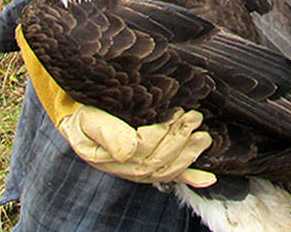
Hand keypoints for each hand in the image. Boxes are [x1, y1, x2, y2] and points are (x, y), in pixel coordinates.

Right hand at [16, 25, 215, 186]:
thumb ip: (105, 132)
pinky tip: (208, 179)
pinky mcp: (150, 166)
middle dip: (179, 140)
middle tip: (194, 118)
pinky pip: (171, 176)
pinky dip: (191, 178)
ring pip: (167, 168)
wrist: (82, 117)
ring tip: (203, 137)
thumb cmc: (86, 112)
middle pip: (157, 160)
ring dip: (188, 155)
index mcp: (108, 156)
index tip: (175, 112)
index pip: (141, 149)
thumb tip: (127, 151)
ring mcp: (139, 169)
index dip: (160, 132)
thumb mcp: (87, 118)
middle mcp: (125, 167)